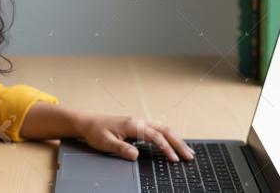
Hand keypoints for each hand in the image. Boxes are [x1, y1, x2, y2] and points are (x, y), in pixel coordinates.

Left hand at [73, 113, 194, 161]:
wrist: (89, 122)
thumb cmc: (97, 131)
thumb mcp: (106, 142)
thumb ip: (121, 148)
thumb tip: (135, 155)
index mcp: (133, 124)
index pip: (154, 136)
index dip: (165, 148)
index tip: (173, 159)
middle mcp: (140, 121)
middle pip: (165, 131)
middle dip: (178, 143)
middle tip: (189, 156)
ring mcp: (141, 122)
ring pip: (164, 130)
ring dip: (177, 140)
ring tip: (188, 152)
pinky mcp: (140, 126)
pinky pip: (159, 131)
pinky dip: (170, 138)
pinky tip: (175, 145)